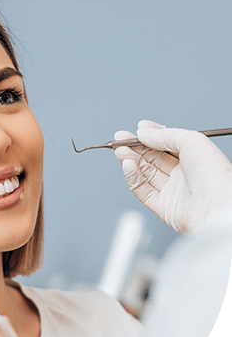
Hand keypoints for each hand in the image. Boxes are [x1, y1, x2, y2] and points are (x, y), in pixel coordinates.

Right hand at [114, 120, 231, 234]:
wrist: (218, 207)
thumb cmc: (215, 174)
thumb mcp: (191, 140)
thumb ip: (164, 135)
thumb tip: (143, 132)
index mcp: (193, 158)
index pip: (165, 145)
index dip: (150, 137)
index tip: (136, 130)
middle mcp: (182, 174)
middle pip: (151, 159)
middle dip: (134, 147)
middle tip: (119, 139)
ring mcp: (172, 191)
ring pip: (144, 173)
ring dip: (130, 160)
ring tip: (120, 151)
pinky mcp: (162, 207)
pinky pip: (142, 190)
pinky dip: (132, 177)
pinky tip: (127, 165)